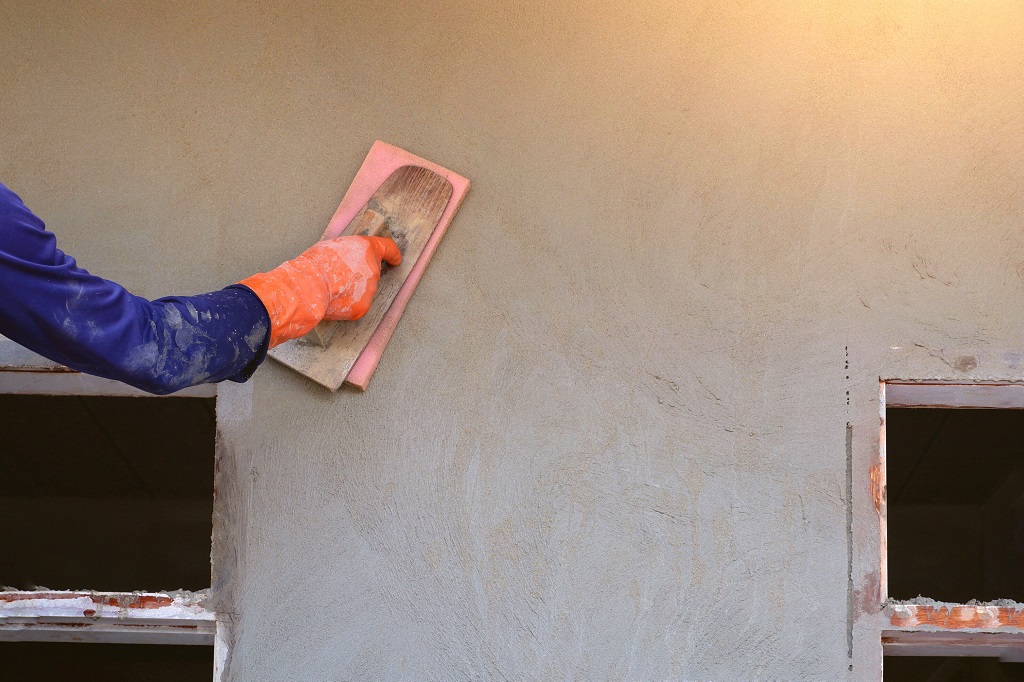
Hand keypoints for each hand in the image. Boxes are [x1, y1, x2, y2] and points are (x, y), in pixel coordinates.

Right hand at [239, 235, 401, 347]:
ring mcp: (369, 290)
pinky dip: (346, 305)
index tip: (395, 259)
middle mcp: (372, 269)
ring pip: (364, 291)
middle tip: (338, 277)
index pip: (387, 249)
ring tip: (331, 289)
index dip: (392, 254)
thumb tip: (349, 260)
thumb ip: (348, 253)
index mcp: (366, 249)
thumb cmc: (313, 264)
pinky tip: (333, 301)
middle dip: (359, 275)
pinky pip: (356, 305)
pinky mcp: (362, 307)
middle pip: (372, 273)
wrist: (307, 287)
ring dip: (352, 290)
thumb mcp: (332, 246)